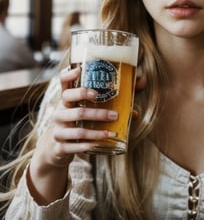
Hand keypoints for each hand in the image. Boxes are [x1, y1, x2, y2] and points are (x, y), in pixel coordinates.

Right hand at [27, 67, 118, 203]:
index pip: (63, 82)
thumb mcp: (82, 112)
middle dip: (94, 107)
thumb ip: (104, 108)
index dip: (69, 75)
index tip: (81, 70)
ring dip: (97, 131)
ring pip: (78, 129)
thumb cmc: (75, 124)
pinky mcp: (60, 146)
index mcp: (66, 99)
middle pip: (73, 104)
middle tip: (113, 113)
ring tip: (112, 132)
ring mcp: (58, 129)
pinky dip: (90, 144)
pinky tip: (101, 144)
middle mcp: (59, 111)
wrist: (54, 149)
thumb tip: (134, 111)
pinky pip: (76, 145)